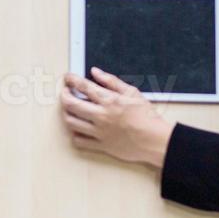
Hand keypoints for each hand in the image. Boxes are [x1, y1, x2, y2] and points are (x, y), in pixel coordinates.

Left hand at [60, 69, 175, 169]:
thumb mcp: (132, 92)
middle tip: (64, 92)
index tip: (68, 78)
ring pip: (71, 122)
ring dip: (66, 113)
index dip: (71, 79)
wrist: (155, 141)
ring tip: (70, 109)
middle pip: (70, 104)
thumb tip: (95, 72)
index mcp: (109, 100)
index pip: (82, 86)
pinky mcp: (101, 145)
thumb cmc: (147, 117)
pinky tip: (78, 128)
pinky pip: (79, 141)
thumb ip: (111, 81)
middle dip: (63, 95)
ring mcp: (99, 132)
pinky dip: (74, 133)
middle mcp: (101, 115)